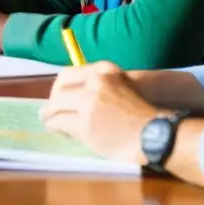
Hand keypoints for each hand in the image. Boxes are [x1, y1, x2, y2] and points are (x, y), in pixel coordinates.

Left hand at [40, 61, 157, 163]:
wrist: (153, 134)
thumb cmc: (140, 114)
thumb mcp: (120, 87)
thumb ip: (97, 86)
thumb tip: (71, 93)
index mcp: (104, 70)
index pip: (69, 74)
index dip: (59, 86)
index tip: (58, 94)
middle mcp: (94, 82)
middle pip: (60, 88)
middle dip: (52, 100)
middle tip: (49, 110)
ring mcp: (88, 103)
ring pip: (56, 106)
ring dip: (51, 114)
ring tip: (50, 121)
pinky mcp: (85, 124)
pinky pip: (60, 123)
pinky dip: (56, 126)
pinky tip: (57, 130)